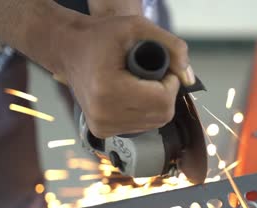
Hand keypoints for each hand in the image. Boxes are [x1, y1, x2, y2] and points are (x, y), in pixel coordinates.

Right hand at [58, 15, 194, 137]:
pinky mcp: (102, 131)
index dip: (171, 83)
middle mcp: (103, 114)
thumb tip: (188, 77)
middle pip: (161, 115)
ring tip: (141, 84)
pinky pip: (140, 127)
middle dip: (166, 94)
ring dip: (157, 104)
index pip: (162, 100)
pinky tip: (133, 95)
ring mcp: (101, 126)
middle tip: (155, 76)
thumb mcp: (138, 27)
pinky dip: (145, 112)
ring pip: (153, 124)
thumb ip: (172, 47)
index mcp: (108, 89)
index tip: (163, 69)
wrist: (68, 50)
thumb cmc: (100, 37)